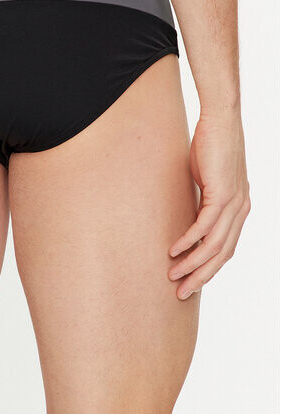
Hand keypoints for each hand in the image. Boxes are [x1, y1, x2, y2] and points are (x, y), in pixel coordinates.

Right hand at [168, 111, 250, 299]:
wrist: (221, 120)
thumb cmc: (212, 145)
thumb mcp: (207, 179)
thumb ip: (202, 200)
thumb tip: (187, 214)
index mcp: (240, 208)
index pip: (226, 248)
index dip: (209, 269)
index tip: (191, 283)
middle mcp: (241, 209)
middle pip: (222, 254)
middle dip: (201, 277)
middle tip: (182, 293)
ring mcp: (234, 203)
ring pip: (214, 246)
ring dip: (193, 264)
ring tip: (174, 276)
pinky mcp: (222, 193)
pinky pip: (204, 226)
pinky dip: (189, 241)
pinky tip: (174, 251)